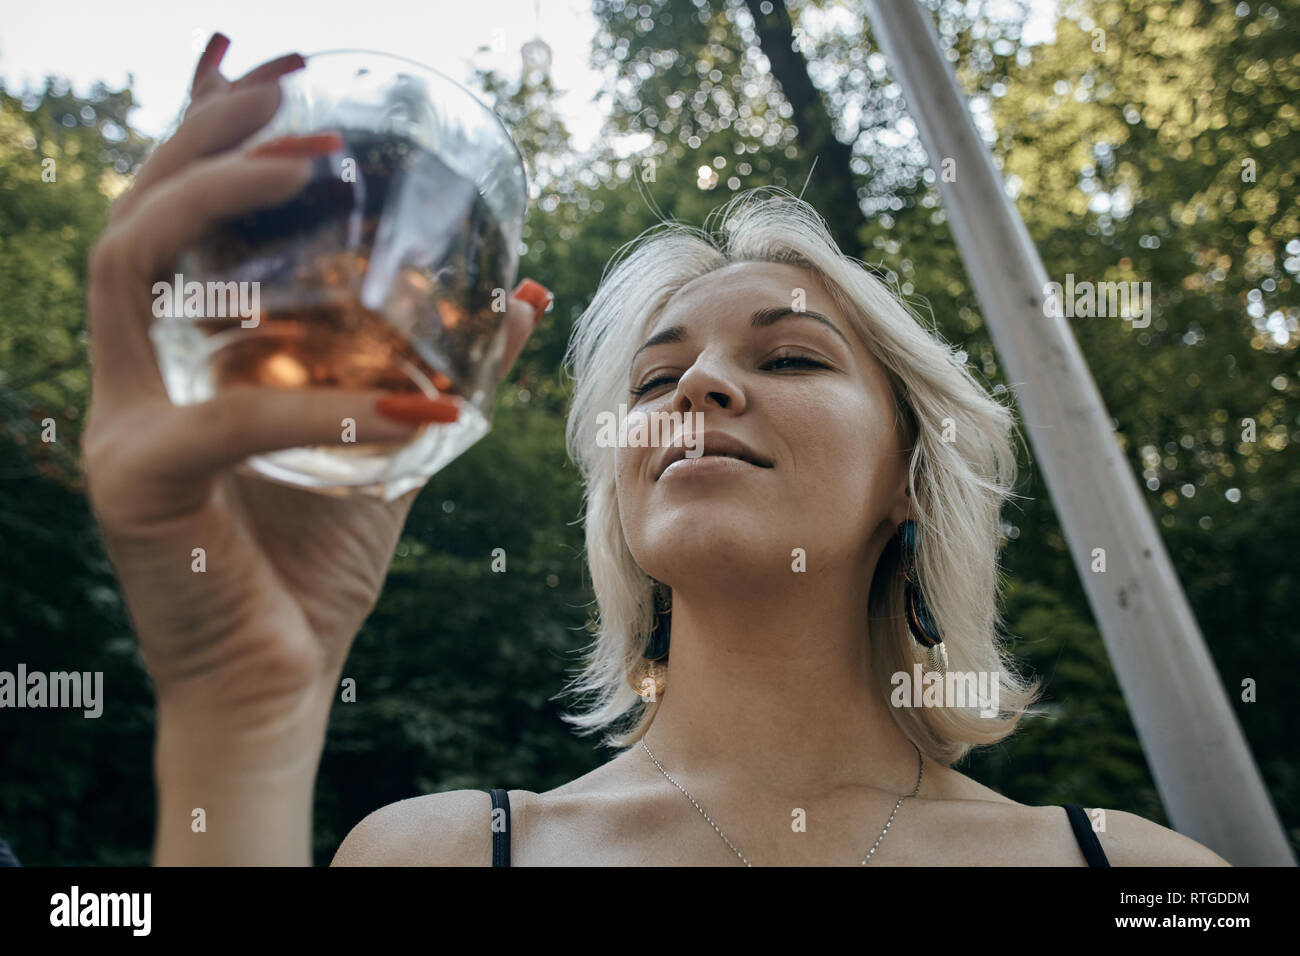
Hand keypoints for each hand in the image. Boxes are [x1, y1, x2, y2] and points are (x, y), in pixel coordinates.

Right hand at [83, 34, 550, 727]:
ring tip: (316, 160)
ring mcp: (116, 426)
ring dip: (217, 196)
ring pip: (130, 267)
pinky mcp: (132, 489)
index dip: (200, 130)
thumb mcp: (393, 446)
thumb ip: (439, 369)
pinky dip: (327, 404)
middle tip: (290, 76)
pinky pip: (227, 417)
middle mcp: (129, 378)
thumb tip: (523, 294)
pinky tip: (420, 399)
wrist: (276, 687)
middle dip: (205, 128)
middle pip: (134, 212)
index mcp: (177, 361)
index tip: (259, 55)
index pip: (169, 220)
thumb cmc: (320, 569)